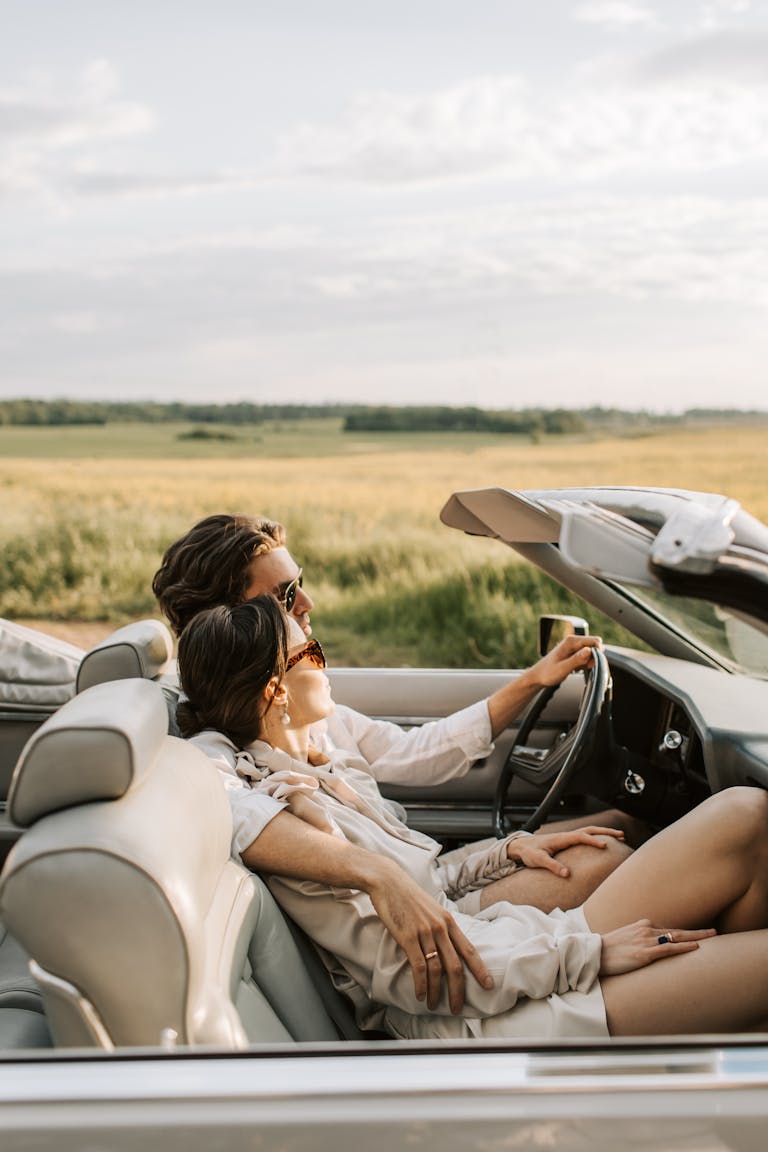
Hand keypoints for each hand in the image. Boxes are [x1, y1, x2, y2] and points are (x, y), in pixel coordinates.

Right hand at [368, 864, 493, 1013]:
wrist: (388, 882)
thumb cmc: (409, 896)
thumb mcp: (432, 909)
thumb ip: (441, 926)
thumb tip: (448, 946)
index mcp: (449, 921)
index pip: (469, 949)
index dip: (479, 969)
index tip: (488, 985)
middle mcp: (440, 928)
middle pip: (455, 966)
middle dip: (458, 991)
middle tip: (457, 1008)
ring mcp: (425, 932)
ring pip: (437, 970)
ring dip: (435, 992)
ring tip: (432, 1004)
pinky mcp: (408, 937)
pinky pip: (419, 966)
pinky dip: (421, 984)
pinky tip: (420, 994)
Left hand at [508, 826, 625, 877]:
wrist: (521, 846)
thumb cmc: (529, 852)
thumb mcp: (538, 860)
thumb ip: (552, 866)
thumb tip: (567, 874)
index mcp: (561, 839)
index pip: (581, 837)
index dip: (593, 841)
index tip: (606, 846)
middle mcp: (566, 836)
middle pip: (589, 830)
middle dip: (606, 832)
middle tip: (622, 835)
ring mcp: (567, 838)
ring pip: (589, 832)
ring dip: (603, 833)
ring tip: (618, 837)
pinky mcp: (567, 842)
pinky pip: (585, 837)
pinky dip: (597, 837)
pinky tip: (604, 843)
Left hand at [529, 634, 602, 689]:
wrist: (538, 676)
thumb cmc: (548, 673)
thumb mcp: (562, 669)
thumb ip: (576, 659)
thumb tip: (589, 651)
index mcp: (571, 641)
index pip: (595, 641)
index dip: (598, 652)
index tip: (592, 664)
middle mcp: (573, 641)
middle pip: (595, 645)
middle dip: (594, 658)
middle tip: (584, 668)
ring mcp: (574, 646)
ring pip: (592, 652)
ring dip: (589, 662)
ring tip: (577, 669)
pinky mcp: (575, 653)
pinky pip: (587, 657)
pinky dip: (585, 664)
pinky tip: (576, 669)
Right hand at [599, 919, 716, 975]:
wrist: (593, 954)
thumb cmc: (607, 950)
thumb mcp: (625, 940)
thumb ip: (639, 941)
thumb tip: (649, 950)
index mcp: (642, 925)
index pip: (668, 930)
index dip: (684, 934)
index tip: (697, 936)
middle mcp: (646, 929)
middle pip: (677, 931)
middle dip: (697, 932)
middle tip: (714, 932)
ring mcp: (646, 941)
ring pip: (677, 937)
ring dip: (696, 937)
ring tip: (712, 938)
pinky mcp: (645, 953)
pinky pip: (669, 949)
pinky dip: (684, 947)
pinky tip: (696, 947)